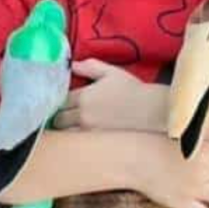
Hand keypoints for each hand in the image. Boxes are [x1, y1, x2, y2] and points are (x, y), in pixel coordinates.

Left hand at [52, 59, 166, 132]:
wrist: (149, 110)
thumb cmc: (131, 89)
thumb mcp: (111, 72)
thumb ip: (89, 67)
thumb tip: (72, 65)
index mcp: (83, 97)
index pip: (60, 100)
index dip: (59, 100)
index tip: (62, 100)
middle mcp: (82, 116)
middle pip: (58, 119)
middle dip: (59, 116)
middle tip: (64, 113)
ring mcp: (89, 131)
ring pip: (65, 133)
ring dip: (65, 129)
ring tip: (70, 125)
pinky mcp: (96, 142)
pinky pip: (77, 142)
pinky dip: (74, 138)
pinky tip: (79, 134)